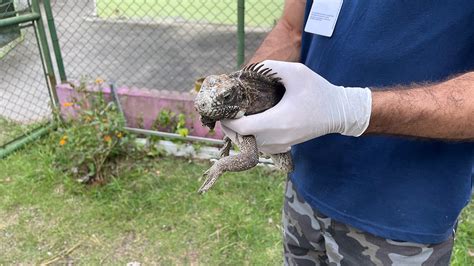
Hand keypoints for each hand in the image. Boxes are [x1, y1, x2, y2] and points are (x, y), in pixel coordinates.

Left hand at [221, 60, 371, 153]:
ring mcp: (281, 144)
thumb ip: (271, 67)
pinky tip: (250, 124)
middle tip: (226, 112)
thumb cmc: (318, 91)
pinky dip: (250, 138)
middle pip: (242, 139)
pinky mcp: (284, 146)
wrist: (339, 112)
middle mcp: (277, 138)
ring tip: (236, 117)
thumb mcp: (297, 72)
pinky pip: (260, 147)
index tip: (223, 109)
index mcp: (278, 121)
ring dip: (239, 133)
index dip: (227, 120)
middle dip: (229, 127)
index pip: (242, 128)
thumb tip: (249, 70)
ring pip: (250, 145)